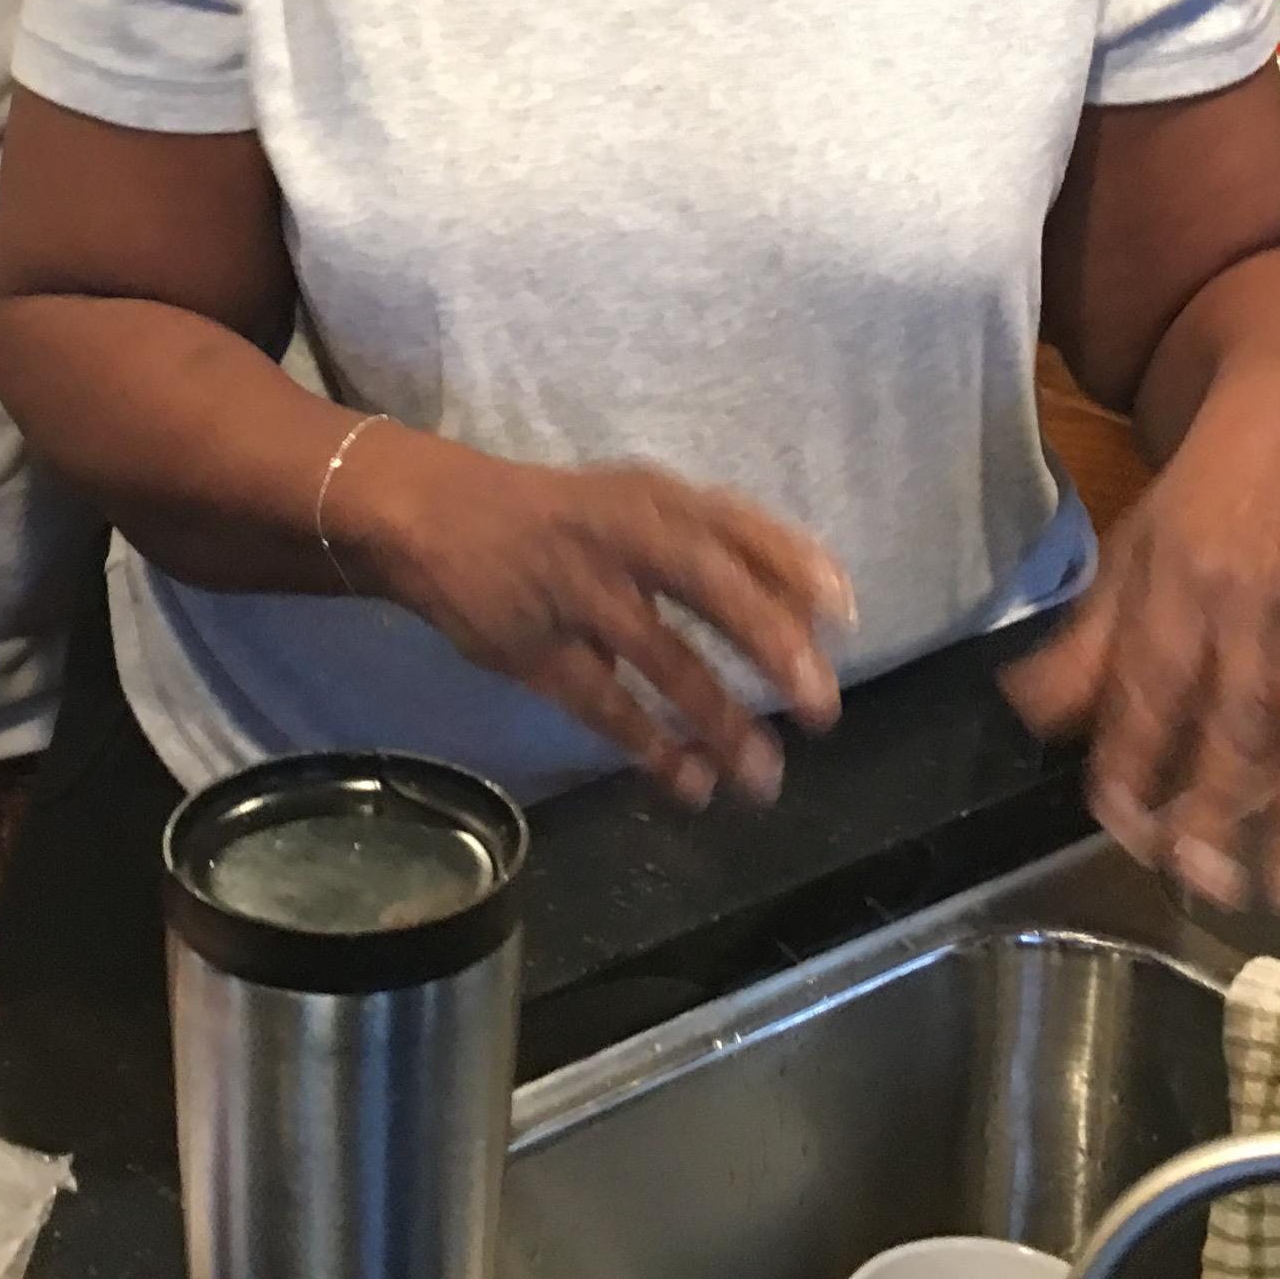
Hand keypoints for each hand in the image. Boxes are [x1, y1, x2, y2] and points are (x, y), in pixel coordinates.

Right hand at [335, 427, 854, 807]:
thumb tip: (811, 606)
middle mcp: (620, 535)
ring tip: (764, 776)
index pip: (737, 525)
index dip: (794, 566)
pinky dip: (649, 744)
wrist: (435, 517)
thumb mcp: (635, 505)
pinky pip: (602, 701)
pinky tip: (689, 780)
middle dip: (769, 644)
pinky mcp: (533, 646)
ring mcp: (574, 590)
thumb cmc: (561, 519)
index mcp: (653, 498)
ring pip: (660, 655)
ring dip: (717, 718)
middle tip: (821, 706)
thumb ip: (713, 546)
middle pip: (708, 583)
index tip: (844, 614)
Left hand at [1001, 367, 1279, 916]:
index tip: (1124, 826)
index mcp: (1173, 594)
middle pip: (1235, 721)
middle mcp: (1242, 616)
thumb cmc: (1191, 502)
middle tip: (1213, 883)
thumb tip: (1027, 714)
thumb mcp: (1122, 555)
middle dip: (1225, 806)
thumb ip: (1083, 644)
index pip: (1149, 689)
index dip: (1135, 758)